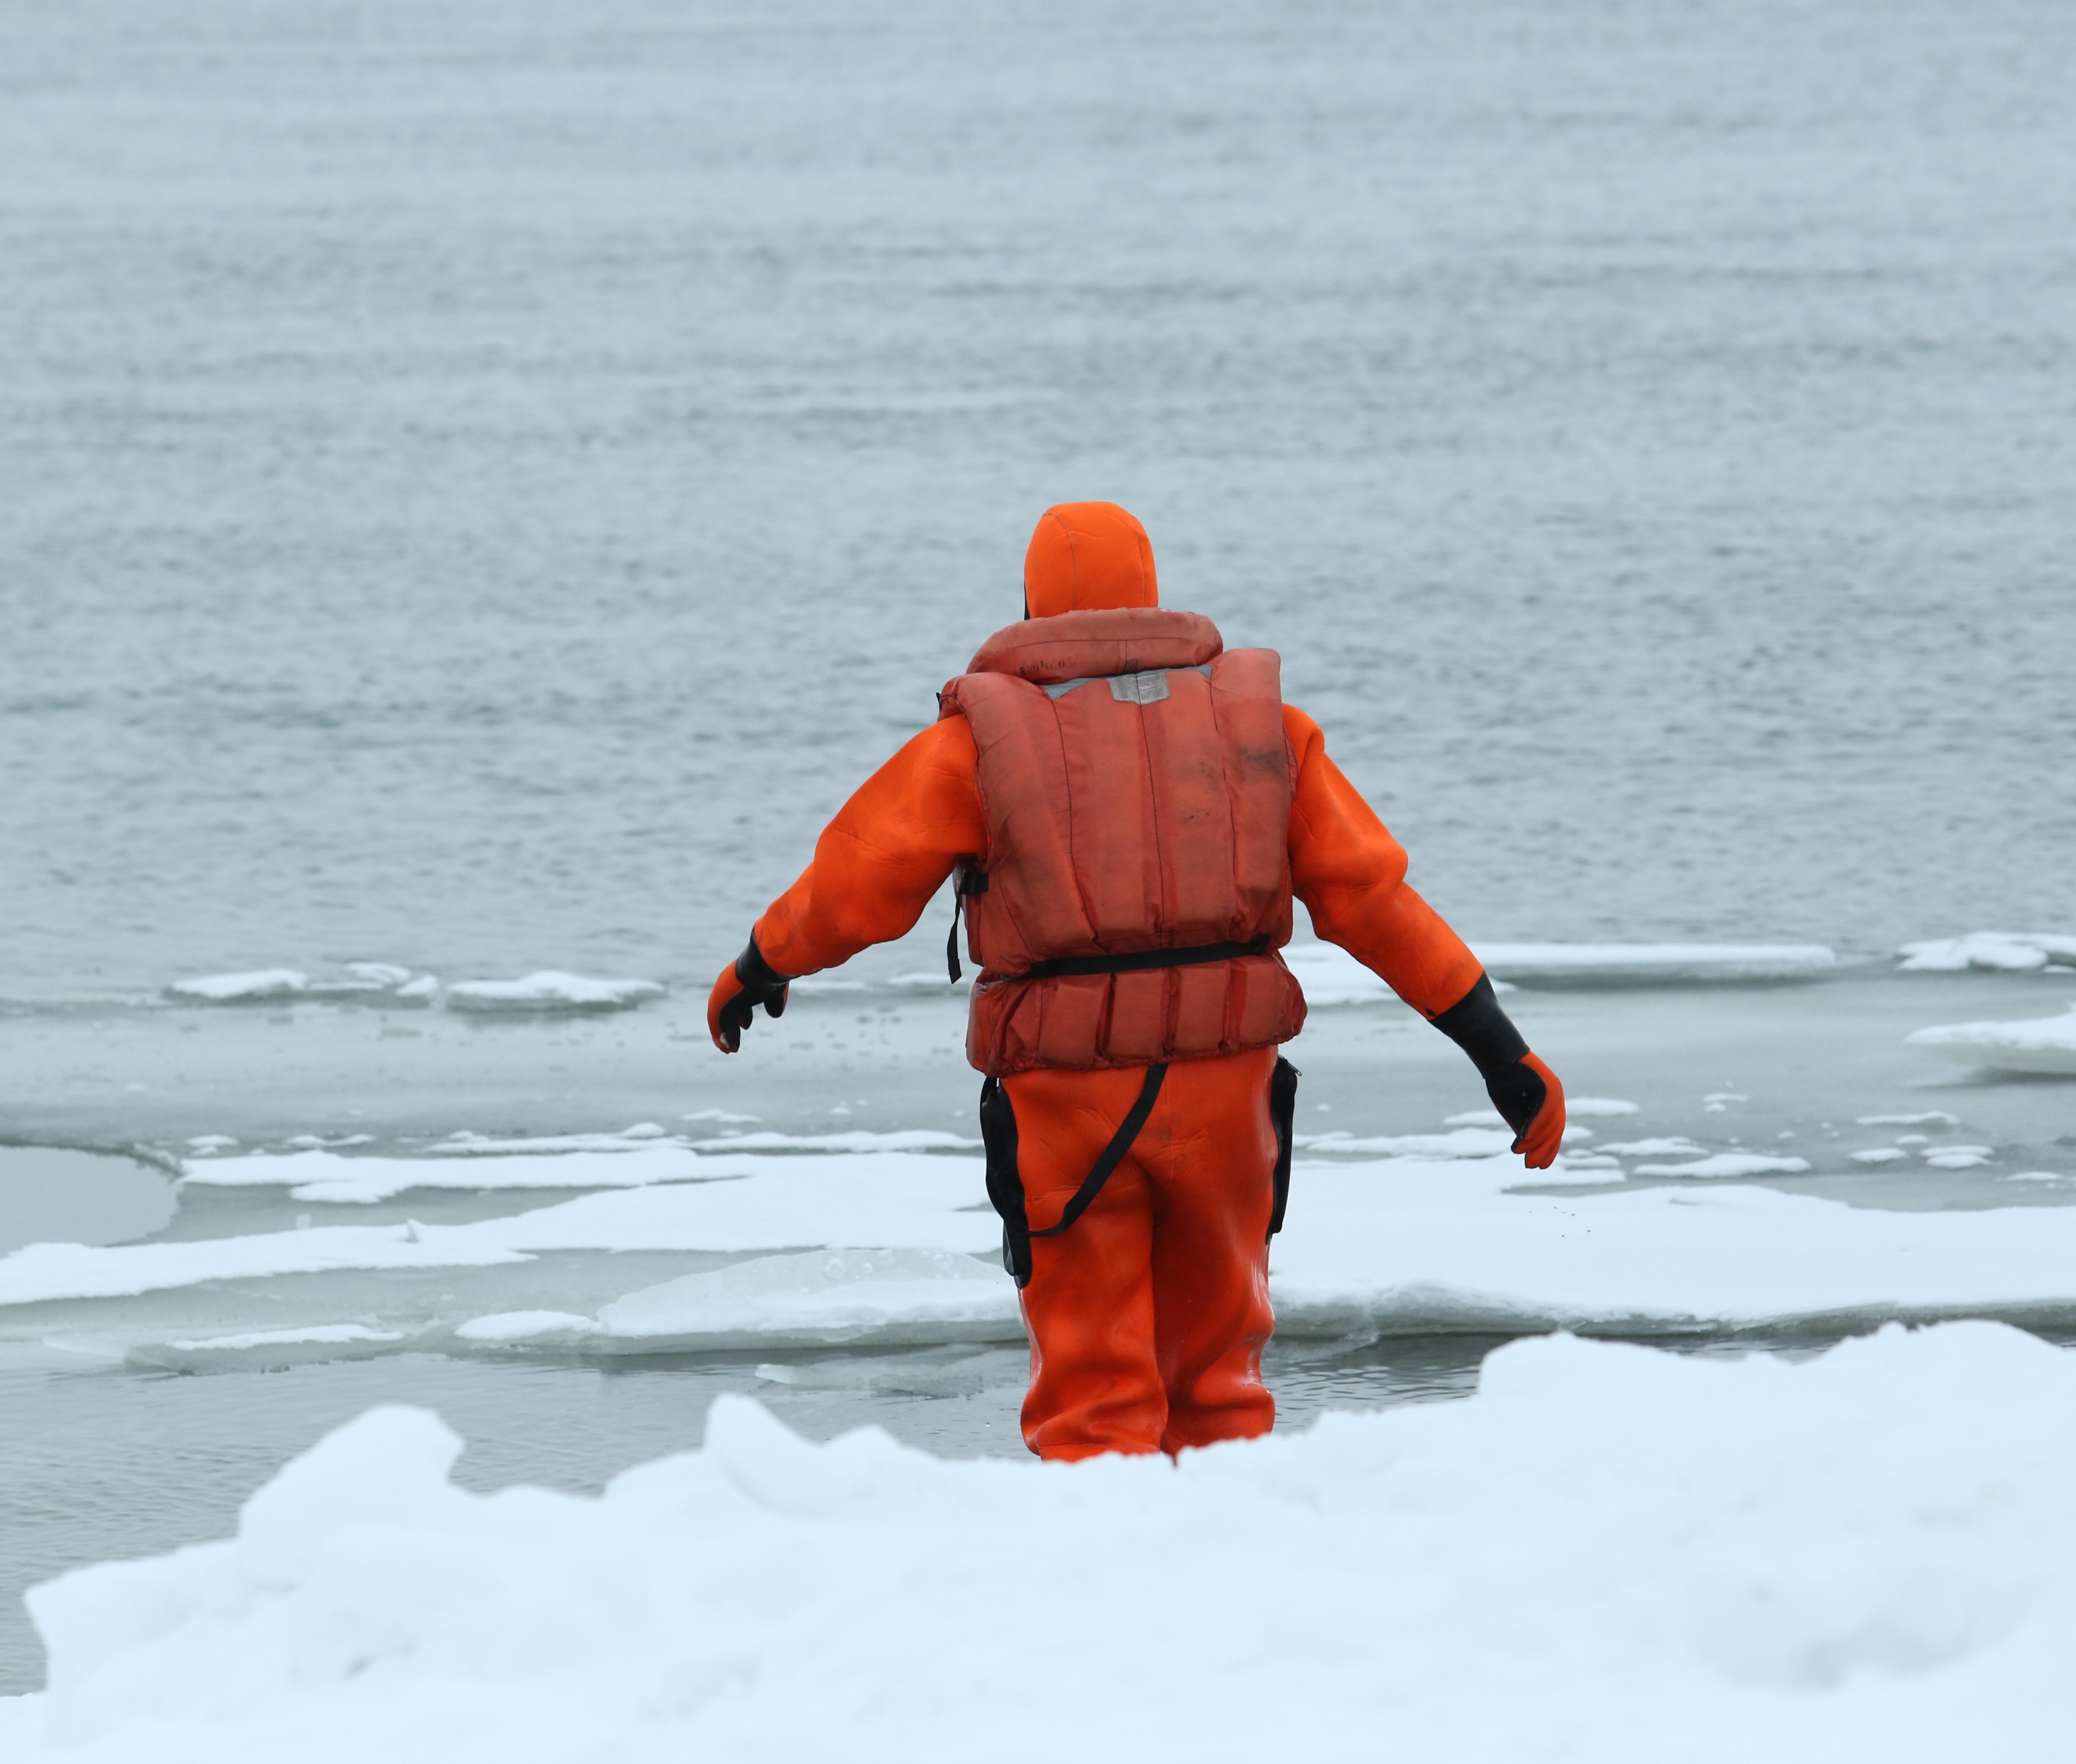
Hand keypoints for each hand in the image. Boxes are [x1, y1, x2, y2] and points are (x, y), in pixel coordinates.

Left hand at [707, 938, 790, 1052]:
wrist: (764, 965)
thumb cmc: (773, 974)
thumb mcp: (776, 990)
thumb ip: (774, 1002)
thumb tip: (775, 1014)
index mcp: (743, 983)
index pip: (739, 1002)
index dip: (742, 1015)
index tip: (746, 1026)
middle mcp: (730, 988)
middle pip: (729, 1011)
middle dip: (731, 1028)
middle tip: (734, 1043)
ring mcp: (723, 993)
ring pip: (721, 1018)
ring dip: (725, 1035)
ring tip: (730, 1050)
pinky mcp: (718, 1000)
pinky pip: (715, 1020)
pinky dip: (718, 1033)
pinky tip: (724, 1045)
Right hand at [1484, 1051, 1564, 1168]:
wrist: (1497, 1054)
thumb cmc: (1503, 1079)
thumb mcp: (1513, 1107)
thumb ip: (1523, 1124)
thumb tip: (1528, 1145)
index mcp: (1549, 1101)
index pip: (1552, 1130)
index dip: (1546, 1149)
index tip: (1539, 1165)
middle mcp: (1556, 1096)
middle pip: (1554, 1130)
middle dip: (1544, 1151)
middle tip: (1532, 1167)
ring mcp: (1555, 1090)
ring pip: (1551, 1124)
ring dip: (1538, 1142)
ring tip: (1526, 1157)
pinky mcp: (1549, 1086)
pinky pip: (1545, 1112)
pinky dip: (1536, 1127)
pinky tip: (1526, 1140)